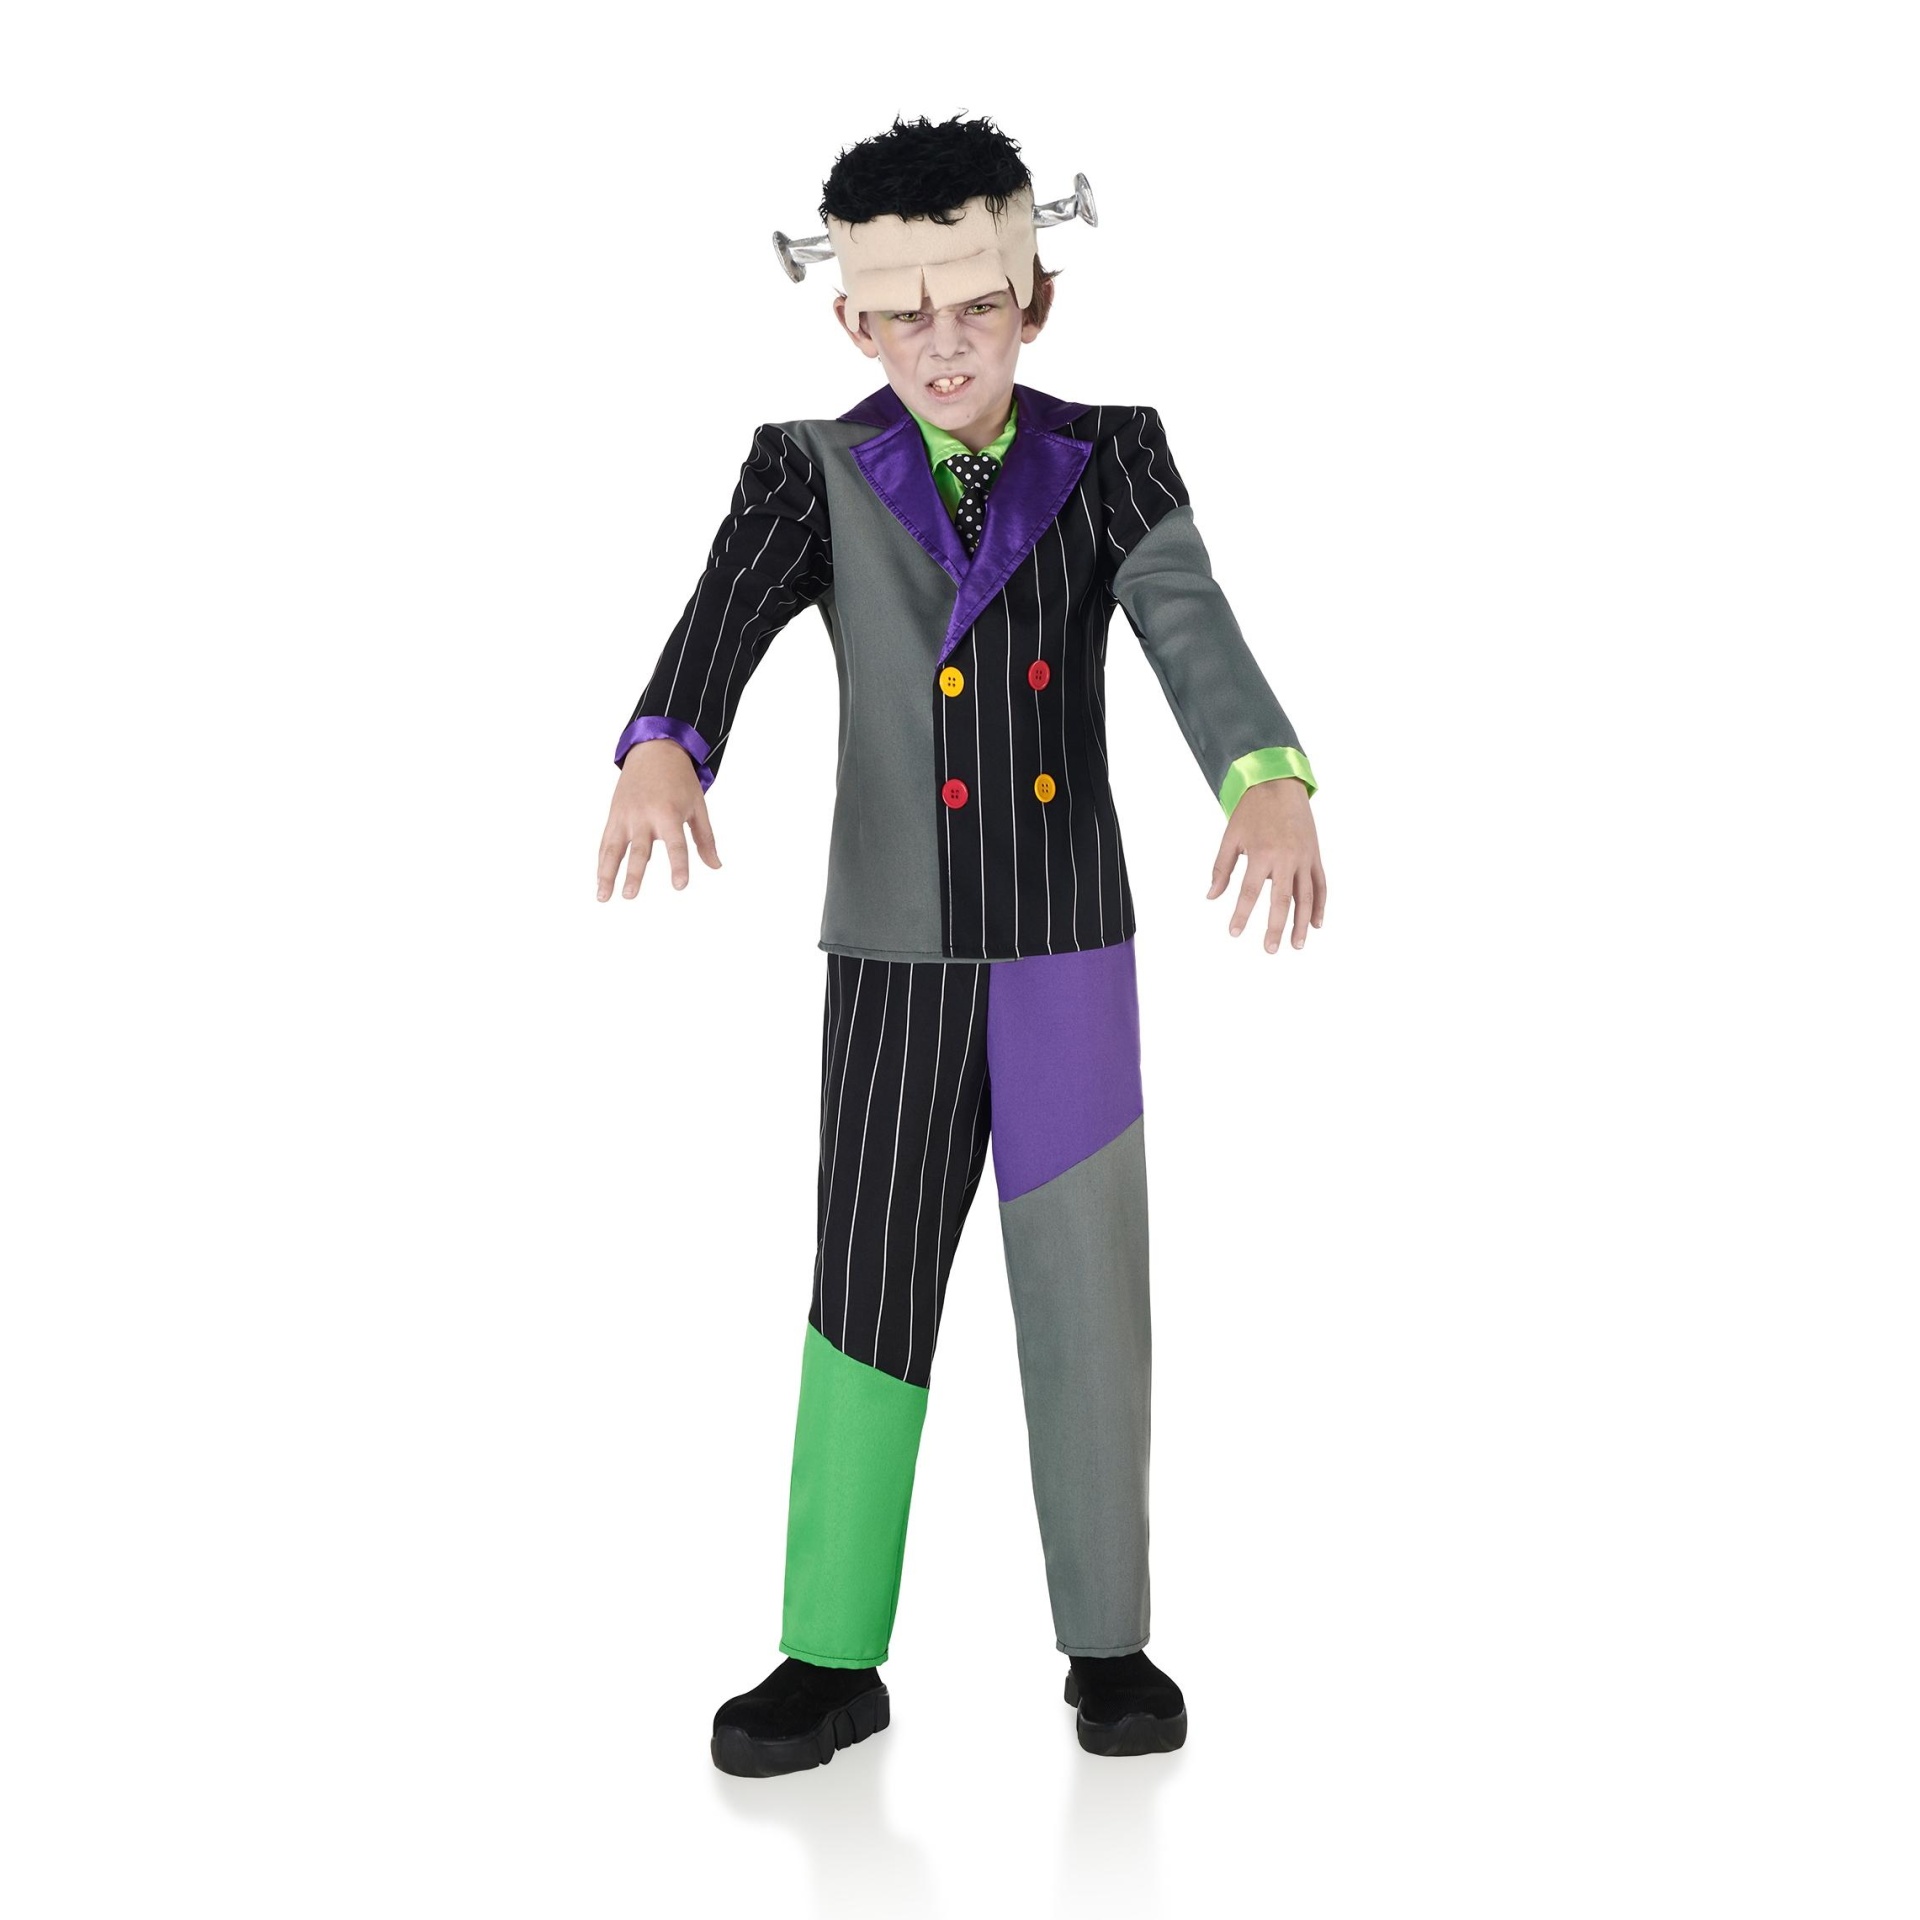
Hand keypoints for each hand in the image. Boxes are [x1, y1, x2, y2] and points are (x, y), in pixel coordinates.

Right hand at [597, 739, 721, 900]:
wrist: (654, 750)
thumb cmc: (680, 780)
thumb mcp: (698, 806)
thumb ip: (705, 838)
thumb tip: (715, 866)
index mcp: (669, 813)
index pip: (675, 845)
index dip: (678, 866)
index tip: (680, 886)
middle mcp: (644, 816)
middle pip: (639, 850)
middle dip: (634, 873)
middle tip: (630, 895)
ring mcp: (626, 816)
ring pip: (613, 848)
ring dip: (606, 873)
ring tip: (603, 896)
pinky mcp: (614, 815)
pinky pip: (606, 842)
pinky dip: (602, 861)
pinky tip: (600, 881)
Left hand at [1207, 777, 1325, 951]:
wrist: (1278, 786)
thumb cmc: (1251, 812)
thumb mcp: (1231, 837)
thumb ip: (1222, 868)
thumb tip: (1212, 896)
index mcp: (1262, 853)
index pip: (1249, 891)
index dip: (1241, 914)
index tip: (1234, 933)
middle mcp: (1286, 858)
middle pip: (1282, 899)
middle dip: (1276, 927)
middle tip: (1270, 950)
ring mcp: (1304, 857)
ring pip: (1306, 896)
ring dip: (1303, 922)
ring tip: (1297, 945)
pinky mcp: (1314, 855)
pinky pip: (1321, 884)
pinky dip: (1320, 904)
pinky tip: (1316, 924)